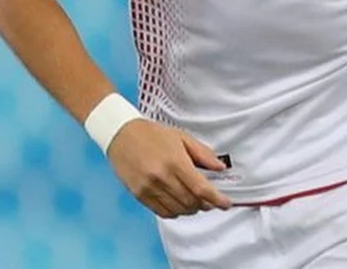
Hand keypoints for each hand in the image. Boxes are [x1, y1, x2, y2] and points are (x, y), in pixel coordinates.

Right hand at [106, 119, 232, 217]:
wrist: (121, 134)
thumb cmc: (152, 134)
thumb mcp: (182, 137)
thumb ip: (203, 154)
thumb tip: (220, 167)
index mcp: (175, 161)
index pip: (200, 188)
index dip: (216, 199)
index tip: (226, 204)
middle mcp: (162, 177)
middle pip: (190, 202)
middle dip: (205, 204)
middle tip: (211, 200)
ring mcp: (149, 188)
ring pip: (177, 210)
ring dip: (191, 209)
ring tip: (195, 202)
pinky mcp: (139, 195)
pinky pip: (162, 212)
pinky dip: (175, 212)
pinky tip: (179, 204)